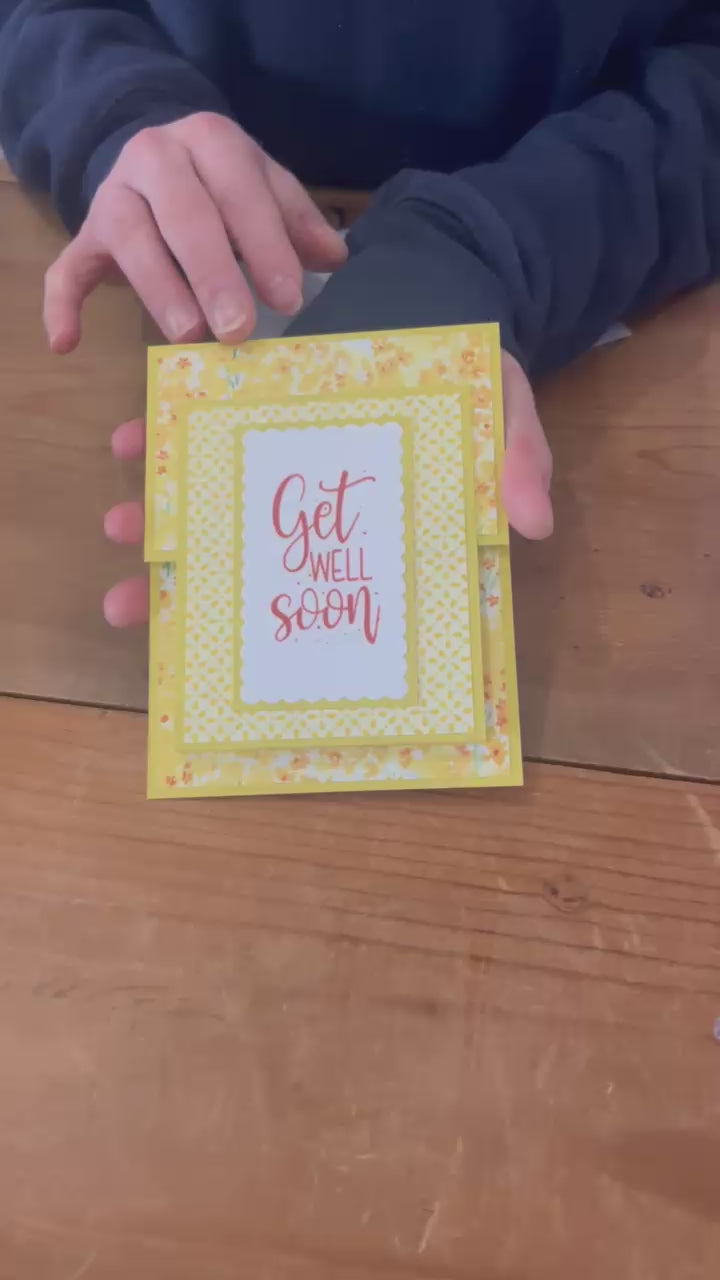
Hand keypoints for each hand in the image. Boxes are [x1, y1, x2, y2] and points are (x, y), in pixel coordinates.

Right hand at [43, 112, 346, 352]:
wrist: (155, 158)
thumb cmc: (223, 185)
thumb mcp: (264, 188)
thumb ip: (296, 220)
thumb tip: (333, 258)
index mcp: (211, 142)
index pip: (241, 191)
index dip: (265, 245)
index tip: (288, 299)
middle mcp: (156, 158)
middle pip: (185, 215)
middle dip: (214, 274)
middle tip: (239, 329)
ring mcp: (115, 197)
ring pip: (132, 240)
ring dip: (159, 290)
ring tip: (187, 337)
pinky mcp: (86, 235)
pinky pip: (67, 268)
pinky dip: (61, 305)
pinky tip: (67, 343)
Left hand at [103, 353, 552, 626]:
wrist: (438, 295)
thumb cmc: (471, 377)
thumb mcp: (507, 410)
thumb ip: (516, 458)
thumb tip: (534, 522)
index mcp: (368, 520)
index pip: (318, 580)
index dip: (273, 615)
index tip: (220, 644)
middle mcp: (318, 505)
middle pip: (245, 557)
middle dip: (187, 581)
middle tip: (131, 606)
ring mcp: (282, 458)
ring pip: (215, 501)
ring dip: (159, 517)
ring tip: (117, 531)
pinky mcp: (254, 404)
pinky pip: (202, 428)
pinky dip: (163, 435)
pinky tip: (126, 442)